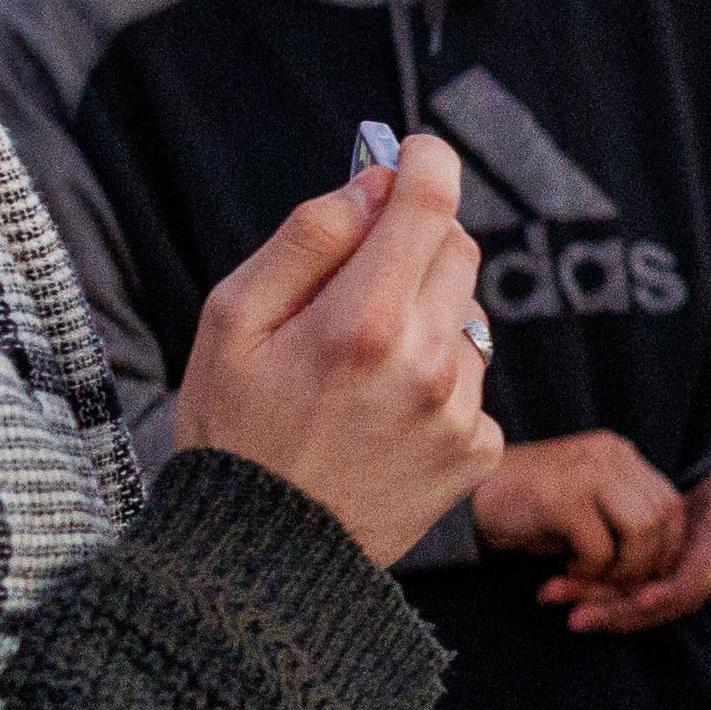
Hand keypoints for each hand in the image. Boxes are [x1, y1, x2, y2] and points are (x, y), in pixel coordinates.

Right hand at [176, 140, 496, 565]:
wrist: (260, 556)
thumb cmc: (232, 428)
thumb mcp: (231, 321)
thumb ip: (308, 239)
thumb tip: (374, 183)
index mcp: (361, 321)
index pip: (429, 205)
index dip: (426, 163)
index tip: (413, 153)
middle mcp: (427, 362)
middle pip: (458, 251)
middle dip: (417, 241)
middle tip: (360, 272)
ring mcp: (461, 410)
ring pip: (467, 317)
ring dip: (425, 317)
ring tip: (356, 368)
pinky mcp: (479, 450)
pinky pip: (471, 381)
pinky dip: (437, 380)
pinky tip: (382, 415)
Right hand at [474, 428, 687, 584]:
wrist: (461, 500)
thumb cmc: (524, 511)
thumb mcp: (584, 510)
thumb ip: (623, 525)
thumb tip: (660, 569)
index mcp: (620, 454)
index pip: (671, 504)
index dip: (667, 548)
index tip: (646, 576)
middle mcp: (610, 455)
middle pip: (664, 518)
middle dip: (649, 563)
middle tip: (620, 586)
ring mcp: (588, 472)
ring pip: (641, 532)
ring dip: (622, 570)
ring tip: (591, 578)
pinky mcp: (563, 498)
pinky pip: (600, 549)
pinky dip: (589, 571)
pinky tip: (565, 571)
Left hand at [557, 457, 710, 633]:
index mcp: (710, 571)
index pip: (682, 592)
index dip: (659, 598)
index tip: (635, 600)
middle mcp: (684, 586)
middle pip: (644, 608)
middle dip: (610, 613)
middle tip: (573, 617)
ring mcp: (662, 584)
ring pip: (621, 601)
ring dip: (587, 601)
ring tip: (549, 594)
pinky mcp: (643, 577)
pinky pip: (611, 588)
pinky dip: (584, 588)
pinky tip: (554, 584)